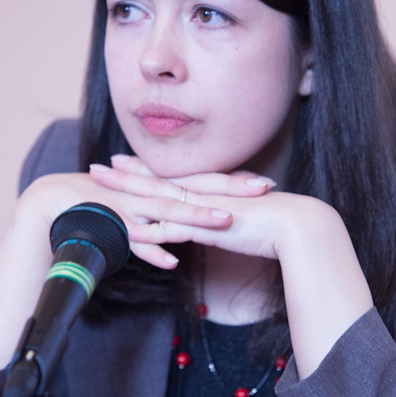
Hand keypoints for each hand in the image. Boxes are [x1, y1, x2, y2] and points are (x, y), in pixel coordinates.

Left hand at [91, 155, 373, 377]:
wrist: (298, 225)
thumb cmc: (275, 225)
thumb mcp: (242, 220)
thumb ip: (224, 221)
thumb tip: (216, 224)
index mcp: (209, 192)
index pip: (169, 178)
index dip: (143, 171)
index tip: (122, 163)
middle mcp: (202, 196)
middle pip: (155, 183)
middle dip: (124, 176)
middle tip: (96, 167)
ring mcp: (204, 210)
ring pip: (156, 200)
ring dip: (127, 196)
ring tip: (101, 189)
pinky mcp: (210, 229)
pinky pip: (174, 230)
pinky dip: (150, 231)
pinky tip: (129, 232)